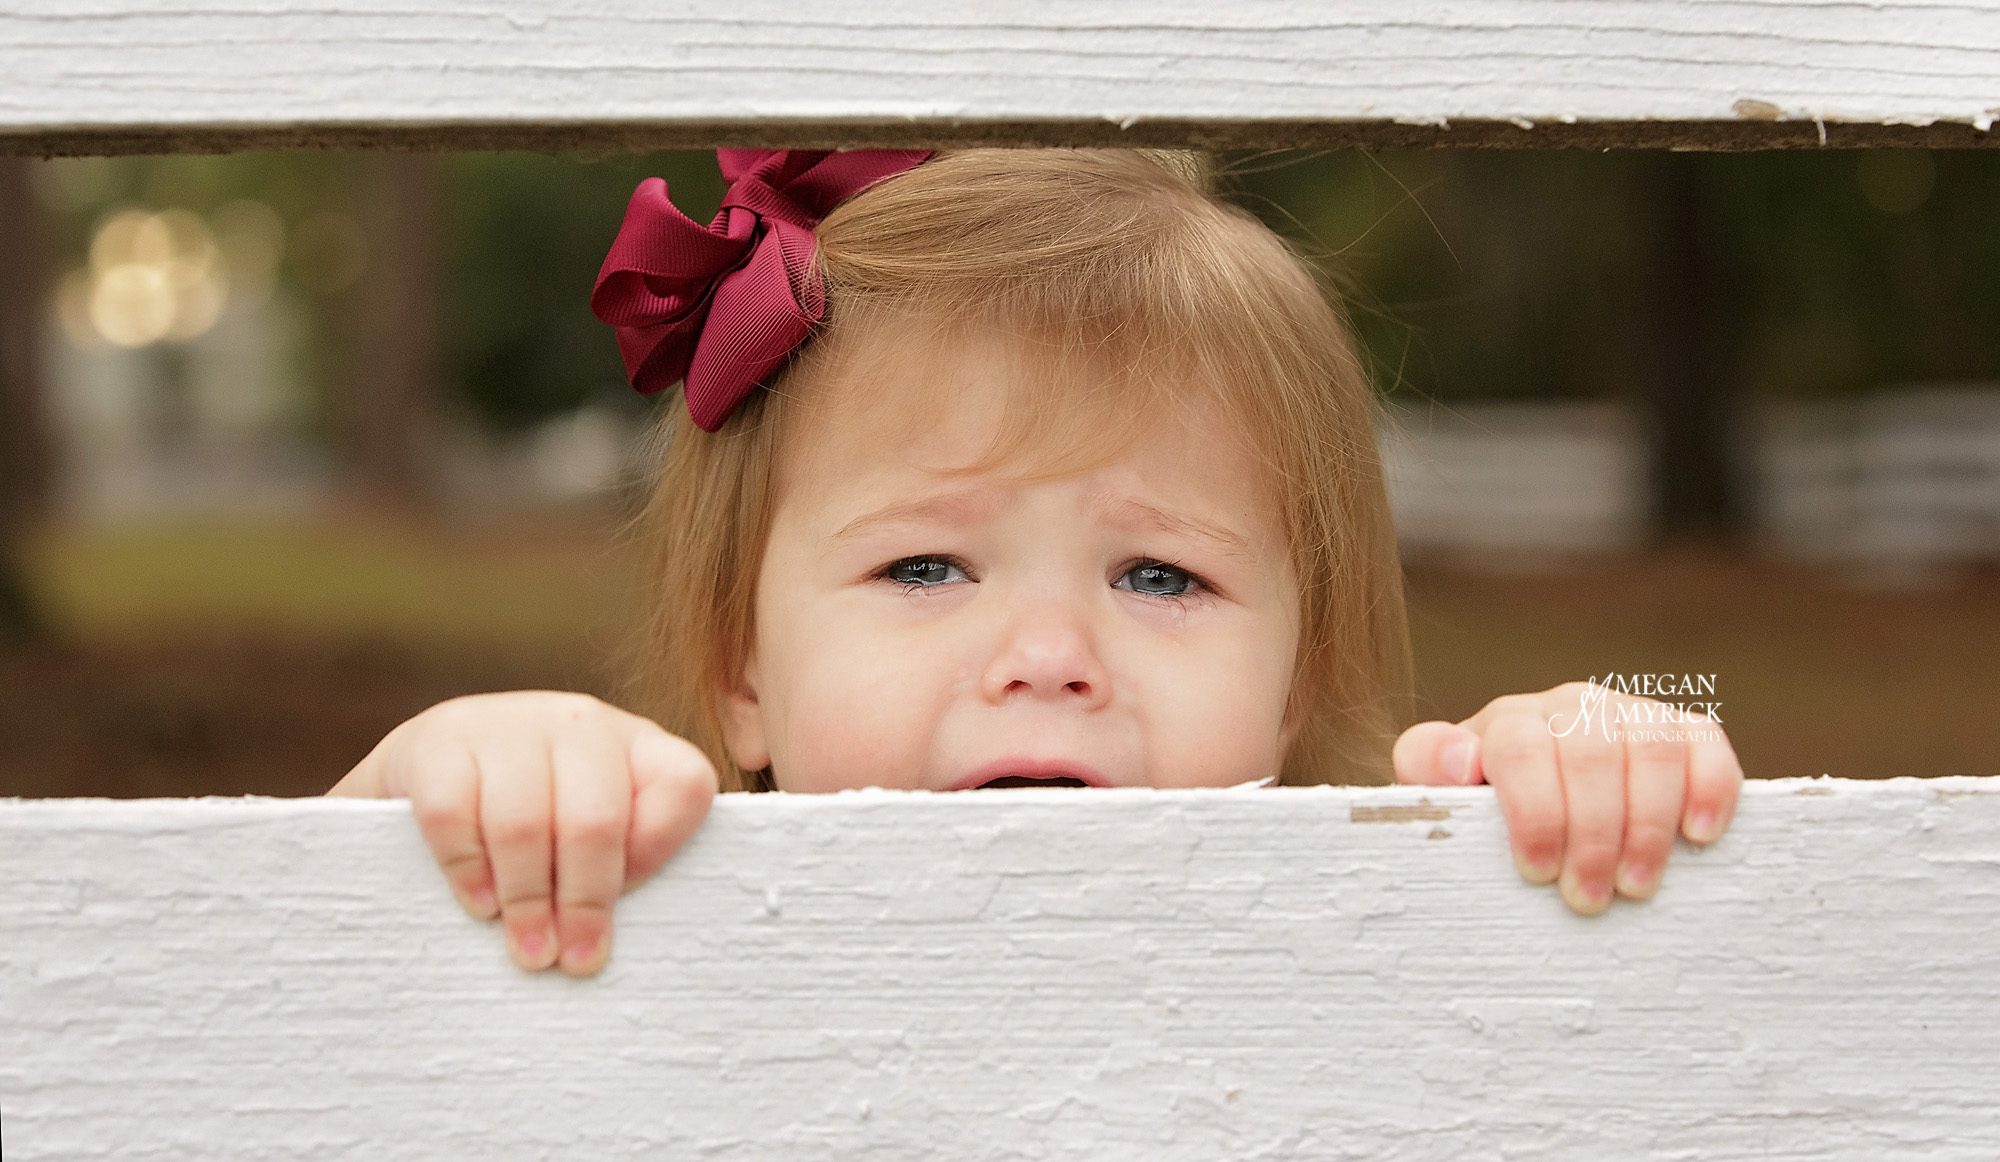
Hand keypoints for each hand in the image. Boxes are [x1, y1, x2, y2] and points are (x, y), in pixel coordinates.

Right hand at [329, 691, 717, 974]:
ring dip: (527, 900)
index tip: (629, 904)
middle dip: (586, 902)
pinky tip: (478, 904)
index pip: (684, 784)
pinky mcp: (438, 743)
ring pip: (524, 823)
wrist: (426, 771)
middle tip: (575, 961)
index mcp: (636, 744)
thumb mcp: (589, 832)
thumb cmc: (533, 825)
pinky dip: (467, 871)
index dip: (660, 851)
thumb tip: (603, 947)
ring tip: (529, 951)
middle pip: (596, 818)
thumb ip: (619, 866)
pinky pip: (454, 815)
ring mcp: (506, 724)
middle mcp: (579, 723)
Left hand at [1392, 682, 1741, 913]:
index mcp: (1512, 721)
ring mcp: (1631, 715)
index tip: (1537, 872)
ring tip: (1636, 886)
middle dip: (1592, 833)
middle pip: (1590, 752)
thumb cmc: (1487, 810)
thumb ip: (1429, 768)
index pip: (1522, 747)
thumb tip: (1462, 761)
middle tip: (1587, 898)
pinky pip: (1705, 743)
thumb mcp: (1443, 793)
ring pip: (1651, 747)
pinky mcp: (1684, 733)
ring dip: (1648, 823)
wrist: (1534, 801)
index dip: (1534, 812)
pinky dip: (1709, 786)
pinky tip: (1699, 835)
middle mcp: (1573, 706)